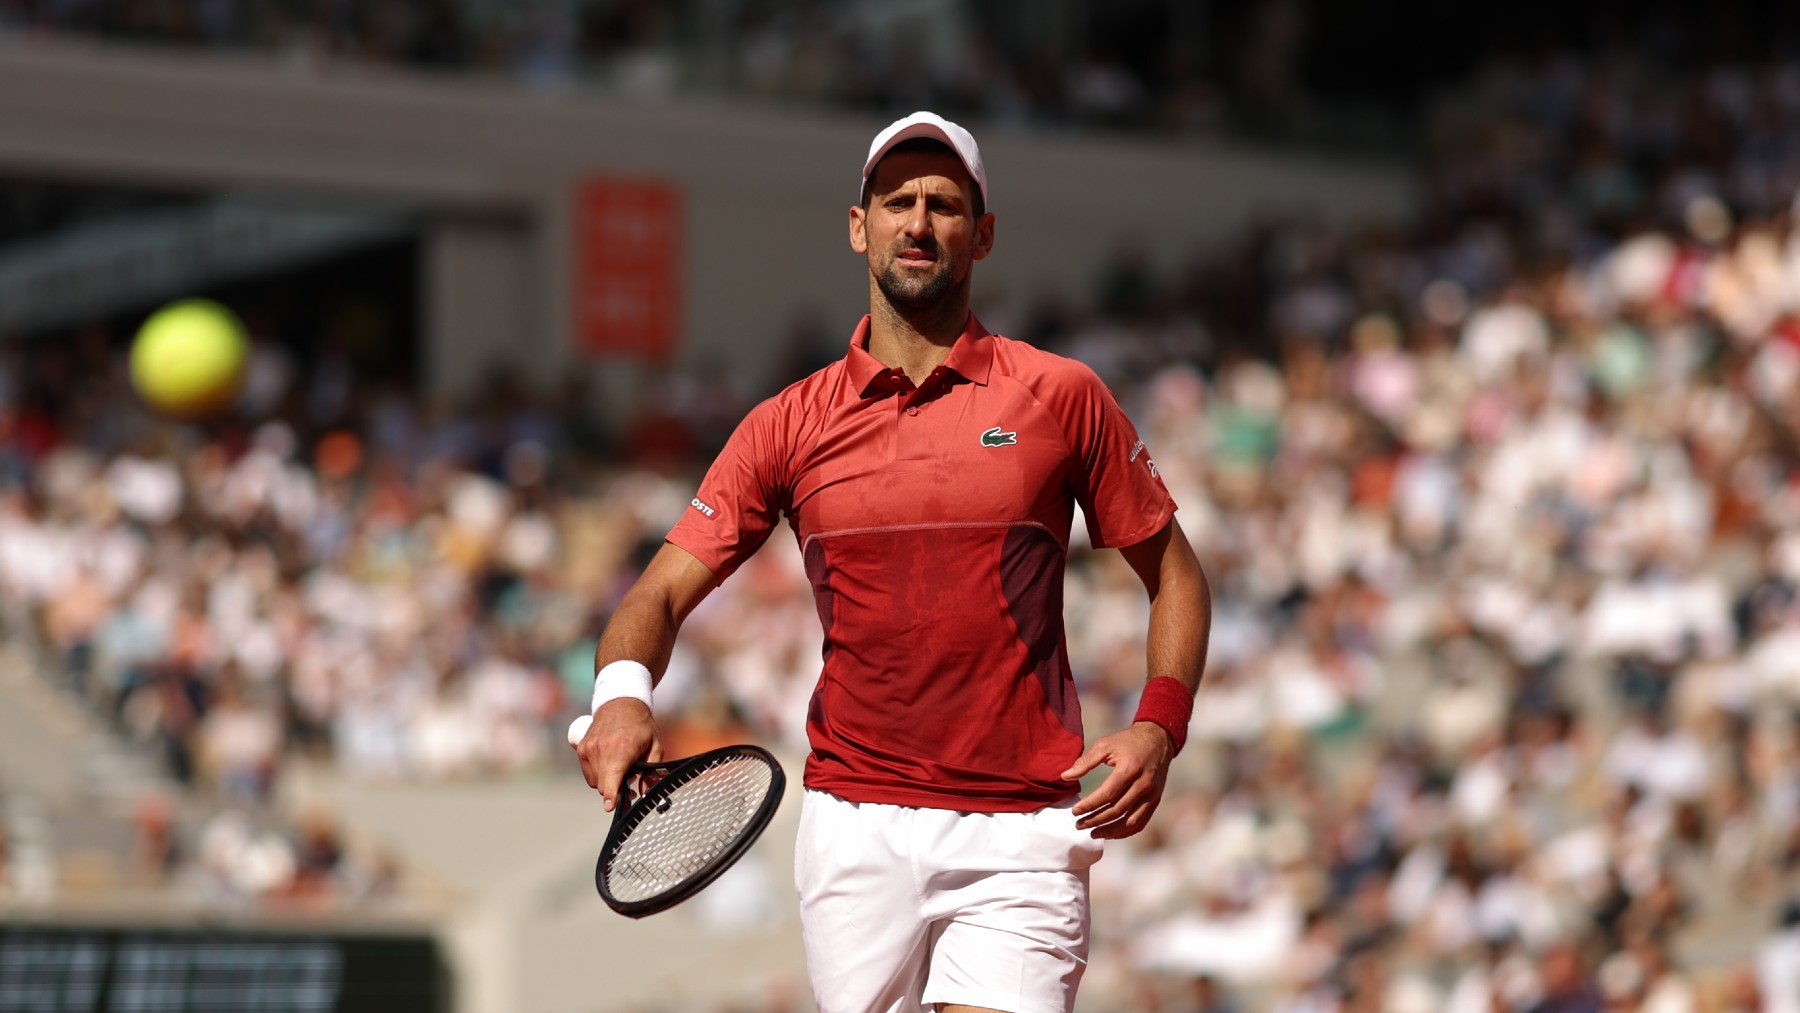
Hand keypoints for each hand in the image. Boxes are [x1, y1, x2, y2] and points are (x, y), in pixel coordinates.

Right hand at [569, 699, 661, 811]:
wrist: (620, 703)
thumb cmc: (641, 726)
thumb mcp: (655, 746)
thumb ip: (651, 772)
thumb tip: (646, 793)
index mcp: (621, 749)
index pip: (611, 779)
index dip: (612, 797)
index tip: (611, 807)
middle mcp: (600, 750)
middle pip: (603, 786)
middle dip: (616, 790)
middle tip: (631, 783)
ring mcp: (588, 749)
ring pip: (595, 782)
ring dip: (607, 781)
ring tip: (620, 768)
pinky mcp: (581, 749)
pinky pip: (589, 773)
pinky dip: (599, 773)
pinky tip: (610, 763)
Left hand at [1061, 721, 1172, 839]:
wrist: (1158, 739)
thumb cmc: (1128, 741)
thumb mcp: (1105, 745)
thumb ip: (1085, 761)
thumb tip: (1065, 776)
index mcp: (1129, 769)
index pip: (1107, 794)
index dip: (1089, 805)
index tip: (1075, 811)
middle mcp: (1143, 784)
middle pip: (1117, 810)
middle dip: (1095, 820)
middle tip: (1079, 825)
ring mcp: (1152, 794)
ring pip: (1131, 821)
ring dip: (1110, 831)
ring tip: (1093, 833)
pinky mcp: (1156, 800)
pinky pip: (1141, 822)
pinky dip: (1126, 831)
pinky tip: (1111, 833)